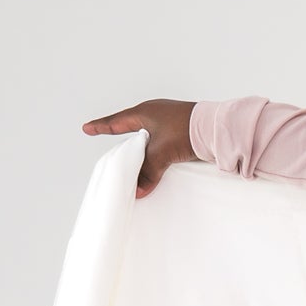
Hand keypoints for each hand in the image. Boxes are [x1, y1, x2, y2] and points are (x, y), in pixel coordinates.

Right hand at [81, 99, 198, 197]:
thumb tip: (137, 191)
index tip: (87, 129)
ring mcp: (172, 119)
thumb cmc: (187, 131)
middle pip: (134, 127)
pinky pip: (165, 139)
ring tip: (140, 157)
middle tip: (115, 145)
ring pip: (151, 134)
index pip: (117, 122)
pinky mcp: (185, 128)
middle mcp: (157, 113)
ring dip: (145, 145)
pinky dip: (160, 148)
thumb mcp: (162, 152)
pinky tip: (163, 157)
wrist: (219, 128)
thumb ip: (148, 172)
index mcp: (145, 113)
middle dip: (124, 136)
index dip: (101, 127)